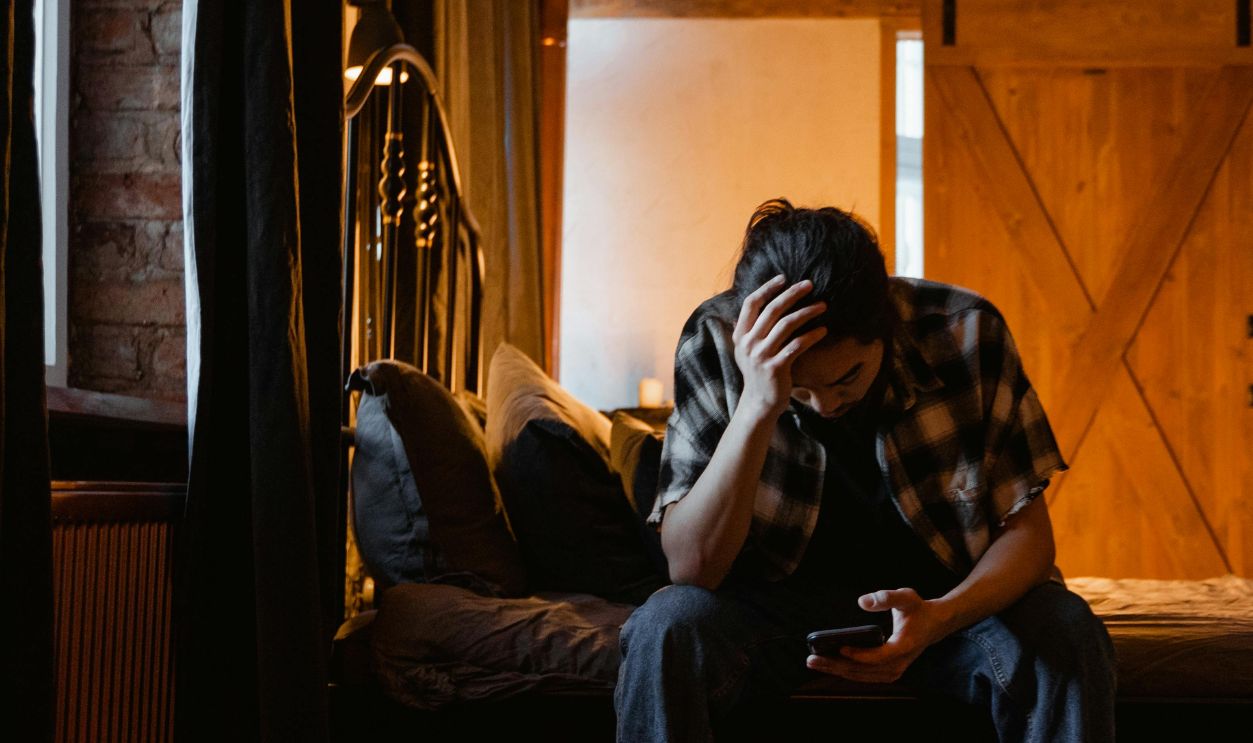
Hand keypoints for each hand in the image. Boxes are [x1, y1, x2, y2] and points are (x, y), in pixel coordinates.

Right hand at [732, 276, 827, 418]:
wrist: (759, 403)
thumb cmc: (758, 372)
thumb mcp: (747, 349)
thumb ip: (749, 328)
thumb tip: (755, 303)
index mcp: (740, 335)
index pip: (751, 303)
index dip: (767, 288)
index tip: (783, 278)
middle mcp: (748, 344)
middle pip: (772, 310)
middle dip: (792, 294)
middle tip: (810, 284)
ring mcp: (761, 356)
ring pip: (786, 325)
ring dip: (807, 312)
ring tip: (823, 306)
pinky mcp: (776, 368)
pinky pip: (797, 345)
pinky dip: (812, 336)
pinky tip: (824, 330)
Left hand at [805, 588, 951, 683]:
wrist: (933, 625)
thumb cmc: (918, 610)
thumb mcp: (906, 597)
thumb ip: (886, 597)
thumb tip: (862, 601)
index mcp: (904, 646)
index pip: (880, 656)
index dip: (860, 655)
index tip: (840, 648)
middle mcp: (899, 663)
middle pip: (865, 670)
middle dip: (837, 665)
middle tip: (812, 659)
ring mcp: (894, 671)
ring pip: (862, 676)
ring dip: (837, 670)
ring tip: (815, 662)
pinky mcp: (888, 672)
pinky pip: (864, 676)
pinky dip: (845, 672)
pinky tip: (828, 666)